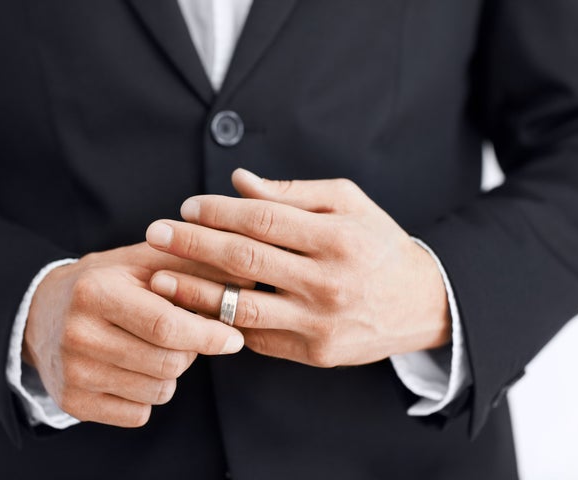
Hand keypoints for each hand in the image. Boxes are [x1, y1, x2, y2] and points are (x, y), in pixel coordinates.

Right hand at [23, 242, 249, 426]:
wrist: (42, 314)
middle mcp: (78, 334)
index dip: (208, 335)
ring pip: (159, 391)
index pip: (166, 326)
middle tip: (184, 334)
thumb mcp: (142, 262)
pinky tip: (133, 368)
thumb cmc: (106, 283)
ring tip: (152, 347)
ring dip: (171, 372)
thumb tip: (248, 277)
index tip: (234, 338)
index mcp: (96, 292)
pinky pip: (139, 414)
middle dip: (191, 351)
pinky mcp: (72, 404)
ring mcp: (73, 373)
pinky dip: (147, 395)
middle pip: (169, 363)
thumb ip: (192, 266)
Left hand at [145, 169, 450, 367]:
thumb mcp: (348, 204)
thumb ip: (292, 192)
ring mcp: (321, 323)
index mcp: (338, 238)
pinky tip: (196, 310)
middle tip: (155, 233)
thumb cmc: (378, 244)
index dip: (219, 212)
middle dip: (192, 245)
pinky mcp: (316, 354)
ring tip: (159, 279)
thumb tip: (238, 181)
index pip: (263, 220)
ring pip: (242, 308)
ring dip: (194, 293)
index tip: (187, 207)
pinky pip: (259, 339)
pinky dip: (224, 324)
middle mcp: (329, 282)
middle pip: (245, 261)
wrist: (422, 303)